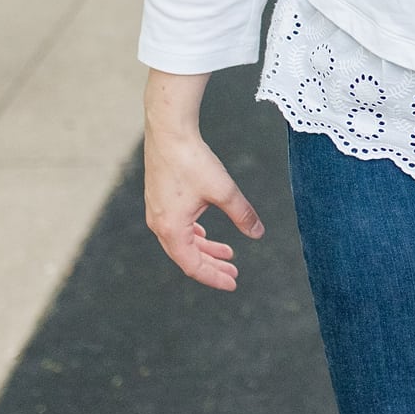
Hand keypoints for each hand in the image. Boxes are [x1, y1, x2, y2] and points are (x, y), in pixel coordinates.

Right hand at [143, 125, 264, 289]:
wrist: (169, 131)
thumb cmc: (192, 160)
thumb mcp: (224, 191)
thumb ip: (242, 214)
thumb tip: (257, 233)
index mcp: (172, 229)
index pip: (193, 265)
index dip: (214, 277)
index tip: (233, 283)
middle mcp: (160, 225)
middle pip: (187, 257)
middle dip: (212, 266)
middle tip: (234, 273)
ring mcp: (156, 213)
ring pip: (182, 242)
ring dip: (205, 249)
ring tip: (228, 253)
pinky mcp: (159, 200)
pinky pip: (177, 228)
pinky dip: (194, 235)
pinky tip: (205, 234)